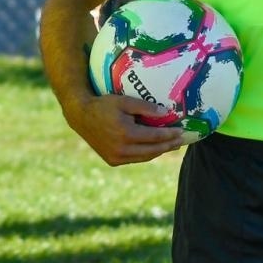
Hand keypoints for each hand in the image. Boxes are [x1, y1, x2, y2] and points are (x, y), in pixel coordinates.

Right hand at [68, 95, 186, 166]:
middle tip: (181, 141)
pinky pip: (135, 159)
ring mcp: (117, 157)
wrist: (81, 116)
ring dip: (159, 151)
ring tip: (170, 146)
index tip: (181, 132)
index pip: (155, 137)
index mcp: (126, 134)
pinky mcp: (113, 161)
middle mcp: (122, 149)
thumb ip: (145, 107)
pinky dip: (146, 154)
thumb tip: (165, 113)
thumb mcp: (124, 101)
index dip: (170, 135)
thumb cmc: (103, 105)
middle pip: (153, 150)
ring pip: (145, 157)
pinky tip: (153, 148)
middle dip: (168, 146)